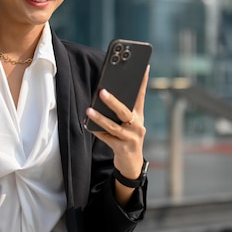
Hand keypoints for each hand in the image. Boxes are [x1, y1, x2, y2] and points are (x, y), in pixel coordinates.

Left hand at [86, 66, 149, 201]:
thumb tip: (106, 93)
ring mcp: (131, 138)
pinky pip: (107, 138)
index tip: (143, 68)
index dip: (143, 82)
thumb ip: (122, 110)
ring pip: (114, 126)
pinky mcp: (122, 149)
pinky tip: (87, 125)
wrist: (132, 164)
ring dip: (100, 117)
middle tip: (102, 91)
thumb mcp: (129, 124)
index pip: (141, 96)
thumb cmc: (127, 138)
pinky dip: (97, 131)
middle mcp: (138, 126)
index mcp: (139, 116)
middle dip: (113, 101)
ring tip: (89, 110)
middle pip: (125, 111)